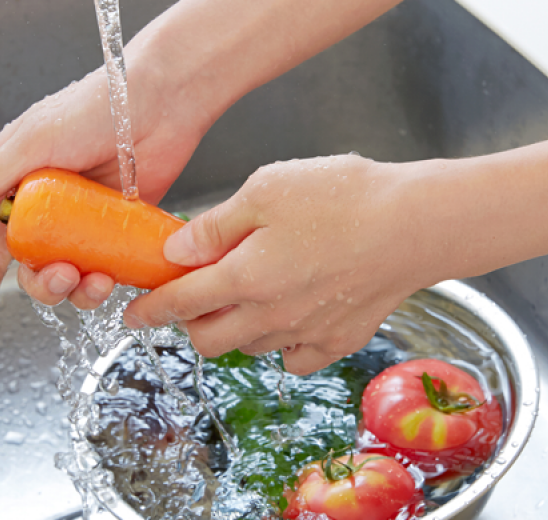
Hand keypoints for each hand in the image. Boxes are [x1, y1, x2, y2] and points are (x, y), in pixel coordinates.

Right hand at [0, 39, 217, 357]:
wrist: (161, 105)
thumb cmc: (97, 108)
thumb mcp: (33, 142)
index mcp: (9, 180)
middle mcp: (38, 205)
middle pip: (2, 265)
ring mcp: (75, 222)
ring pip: (50, 274)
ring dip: (56, 288)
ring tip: (75, 277)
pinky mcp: (110, 232)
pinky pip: (94, 272)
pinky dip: (95, 284)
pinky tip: (105, 277)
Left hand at [123, 155, 440, 374]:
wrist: (415, 224)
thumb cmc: (344, 197)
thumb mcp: (267, 189)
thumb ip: (216, 225)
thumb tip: (177, 251)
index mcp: (245, 277)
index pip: (180, 303)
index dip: (150, 310)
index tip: (132, 314)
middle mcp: (270, 316)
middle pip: (209, 339)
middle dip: (189, 323)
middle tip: (192, 298)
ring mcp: (306, 333)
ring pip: (249, 347)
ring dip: (233, 328)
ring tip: (244, 296)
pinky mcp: (340, 339)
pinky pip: (294, 358)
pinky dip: (279, 344)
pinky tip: (287, 316)